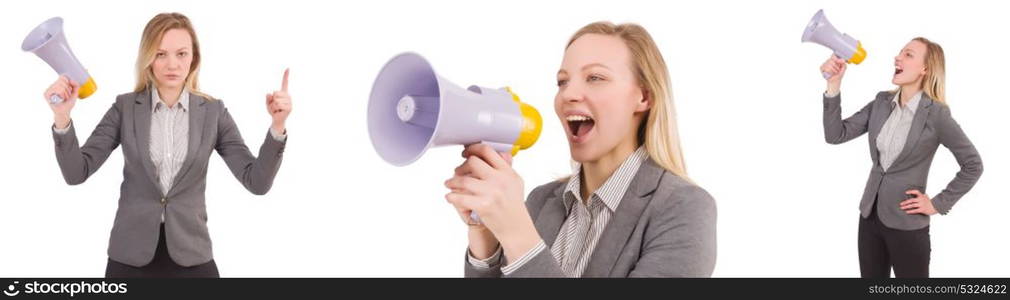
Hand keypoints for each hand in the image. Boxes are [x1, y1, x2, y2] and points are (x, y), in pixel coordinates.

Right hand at [45, 76, 78, 128]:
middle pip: (63, 81)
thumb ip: (75, 85)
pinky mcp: (46, 94)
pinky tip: (60, 99)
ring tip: (63, 99)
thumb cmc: (68, 103)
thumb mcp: (74, 93)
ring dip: (66, 94)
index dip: (69, 84)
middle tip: (66, 96)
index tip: (68, 91)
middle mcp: (52, 85)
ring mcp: (48, 89)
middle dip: (68, 90)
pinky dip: (62, 96)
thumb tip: (71, 80)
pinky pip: (58, 90)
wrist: (64, 112)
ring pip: (61, 86)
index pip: (63, 77)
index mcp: (57, 84)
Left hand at [266, 68, 291, 133]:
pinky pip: (278, 105)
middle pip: (275, 93)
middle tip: (275, 106)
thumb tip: (269, 93)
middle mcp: (288, 96)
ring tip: (276, 109)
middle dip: (272, 100)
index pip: (284, 83)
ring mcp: (289, 101)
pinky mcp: (289, 107)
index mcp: (283, 93)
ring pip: (276, 100)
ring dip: (273, 106)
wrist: (277, 120)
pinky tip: (278, 112)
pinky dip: (275, 109)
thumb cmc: (273, 111)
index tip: (288, 68)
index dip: (286, 75)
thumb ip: (268, 98)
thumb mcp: (268, 103)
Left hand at [444, 144, 538, 262]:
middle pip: (473, 162)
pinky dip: (452, 197)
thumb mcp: (515, 183)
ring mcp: (492, 193)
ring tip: (449, 185)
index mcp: (507, 172)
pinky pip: (461, 198)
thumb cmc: (513, 206)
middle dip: (461, 166)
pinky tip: (449, 197)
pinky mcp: (483, 206)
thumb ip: (506, 168)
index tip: (466, 152)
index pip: (487, 151)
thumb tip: (499, 153)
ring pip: (464, 180)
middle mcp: (500, 180)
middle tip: (456, 172)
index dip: (473, 148)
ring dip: (452, 182)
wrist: (516, 228)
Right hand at [821, 55, 845, 94]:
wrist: (835, 80)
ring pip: (829, 65)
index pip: (833, 55)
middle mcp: (829, 60)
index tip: (839, 62)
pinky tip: (830, 73)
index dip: (836, 58)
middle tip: (837, 70)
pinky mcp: (821, 67)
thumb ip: (843, 63)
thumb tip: (842, 60)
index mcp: (834, 59)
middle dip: (836, 66)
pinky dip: (830, 72)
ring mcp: (824, 64)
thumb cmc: (839, 74)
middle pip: (831, 60)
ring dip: (834, 70)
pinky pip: (826, 68)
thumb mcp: (844, 68)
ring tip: (834, 72)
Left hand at [900, 190, 937, 214]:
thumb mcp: (927, 197)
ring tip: (902, 208)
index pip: (916, 192)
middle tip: (901, 204)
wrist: (936, 207)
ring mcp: (921, 205)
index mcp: (922, 196)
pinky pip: (915, 210)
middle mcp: (921, 200)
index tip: (906, 192)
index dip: (911, 191)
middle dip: (905, 202)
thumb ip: (923, 195)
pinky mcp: (922, 209)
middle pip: (911, 200)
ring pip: (912, 205)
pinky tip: (907, 212)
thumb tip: (923, 194)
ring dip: (906, 207)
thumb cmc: (931, 202)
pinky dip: (910, 211)